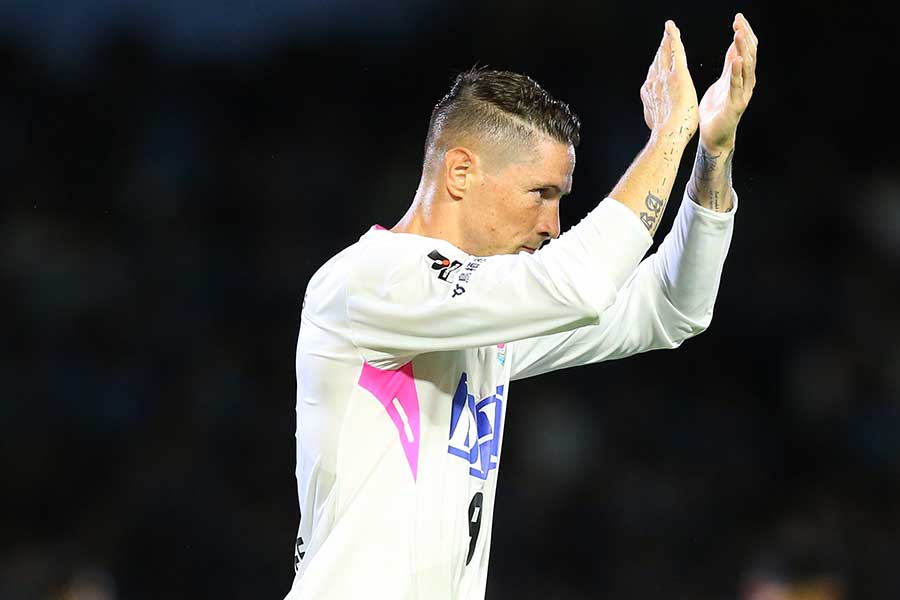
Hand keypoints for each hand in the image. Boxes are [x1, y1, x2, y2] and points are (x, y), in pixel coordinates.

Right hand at [641, 20, 698, 142]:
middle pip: (657, 60)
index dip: (656, 64)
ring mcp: (665, 77)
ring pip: (665, 53)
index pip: (654, 74)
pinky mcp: (678, 75)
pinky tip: (672, 28)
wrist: (668, 135)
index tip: (658, 57)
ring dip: (667, 39)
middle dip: (661, 47)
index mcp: (650, 93)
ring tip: (669, 29)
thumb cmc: (666, 134)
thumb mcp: (656, 121)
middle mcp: (654, 82)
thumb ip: (655, 112)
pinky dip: (674, 38)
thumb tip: (653, 114)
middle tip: (665, 36)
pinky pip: (676, 52)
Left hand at [698, 13, 757, 151]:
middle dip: (744, 36)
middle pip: (749, 54)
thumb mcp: (722, 82)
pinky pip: (737, 86)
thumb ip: (730, 66)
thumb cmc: (716, 110)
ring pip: (746, 67)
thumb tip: (735, 46)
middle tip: (739, 21)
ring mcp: (742, 93)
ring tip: (738, 34)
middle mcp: (745, 82)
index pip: (746, 49)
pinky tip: (737, 60)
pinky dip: (737, 72)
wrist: (713, 136)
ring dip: (742, 50)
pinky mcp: (736, 105)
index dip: (744, 33)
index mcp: (740, 75)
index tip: (738, 17)